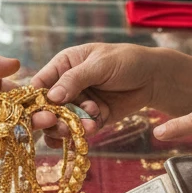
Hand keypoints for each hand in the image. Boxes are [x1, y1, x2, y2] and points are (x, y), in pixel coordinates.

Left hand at [0, 43, 50, 143]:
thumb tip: (17, 65)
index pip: (17, 91)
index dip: (35, 96)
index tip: (53, 100)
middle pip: (14, 112)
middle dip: (34, 117)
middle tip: (51, 119)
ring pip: (1, 127)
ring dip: (20, 129)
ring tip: (38, 129)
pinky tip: (9, 138)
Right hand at [32, 43, 162, 130]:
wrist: (154, 78)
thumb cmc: (126, 61)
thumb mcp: (99, 65)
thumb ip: (75, 79)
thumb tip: (52, 96)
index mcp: (63, 65)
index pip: (41, 83)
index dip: (37, 99)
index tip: (41, 112)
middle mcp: (67, 85)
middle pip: (48, 107)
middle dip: (53, 118)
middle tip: (62, 125)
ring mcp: (79, 102)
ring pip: (62, 121)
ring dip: (69, 127)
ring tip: (85, 126)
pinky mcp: (92, 117)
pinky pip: (80, 129)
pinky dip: (83, 131)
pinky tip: (93, 128)